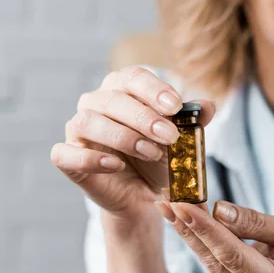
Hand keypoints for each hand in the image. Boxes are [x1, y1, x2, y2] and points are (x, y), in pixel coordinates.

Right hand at [50, 66, 215, 220]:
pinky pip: (64, 153)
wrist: (144, 195)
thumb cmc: (158, 160)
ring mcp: (77, 131)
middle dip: (144, 117)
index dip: (153, 89)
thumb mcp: (181, 142)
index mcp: (122, 90)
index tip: (176, 106)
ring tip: (152, 152)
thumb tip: (209, 105)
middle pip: (112, 98)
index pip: (133, 77)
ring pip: (87, 121)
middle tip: (170, 136)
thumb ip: (193, 123)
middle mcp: (95, 104)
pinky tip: (116, 165)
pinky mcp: (67, 158)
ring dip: (123, 136)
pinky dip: (89, 158)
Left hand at [154, 200, 273, 272]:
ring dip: (188, 231)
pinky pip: (213, 262)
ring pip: (210, 262)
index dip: (206, 230)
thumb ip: (257, 222)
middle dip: (189, 228)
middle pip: (216, 261)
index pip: (234, 256)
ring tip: (168, 202)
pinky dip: (200, 238)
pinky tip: (184, 218)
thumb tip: (219, 210)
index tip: (183, 205)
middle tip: (166, 199)